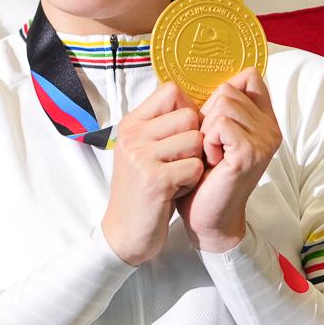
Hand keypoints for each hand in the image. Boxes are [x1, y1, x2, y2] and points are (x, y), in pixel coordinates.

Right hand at [100, 81, 205, 266]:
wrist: (125, 234)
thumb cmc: (142, 192)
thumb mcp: (144, 152)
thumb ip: (163, 127)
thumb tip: (199, 103)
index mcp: (131, 124)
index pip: (172, 91)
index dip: (189, 110)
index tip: (183, 134)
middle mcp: (132, 136)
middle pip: (190, 115)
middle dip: (195, 141)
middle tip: (179, 162)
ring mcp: (141, 157)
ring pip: (196, 140)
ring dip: (194, 162)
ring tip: (176, 177)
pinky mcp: (155, 179)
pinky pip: (195, 167)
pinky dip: (192, 181)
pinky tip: (175, 191)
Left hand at [179, 69, 281, 252]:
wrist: (208, 217)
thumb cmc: (205, 177)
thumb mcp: (213, 134)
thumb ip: (219, 107)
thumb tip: (204, 75)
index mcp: (264, 120)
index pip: (249, 77)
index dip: (224, 92)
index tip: (215, 121)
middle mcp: (270, 128)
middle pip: (229, 89)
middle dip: (208, 115)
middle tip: (211, 145)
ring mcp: (264, 140)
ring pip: (223, 104)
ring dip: (206, 129)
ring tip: (211, 154)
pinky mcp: (251, 152)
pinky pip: (219, 124)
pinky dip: (207, 142)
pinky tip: (213, 162)